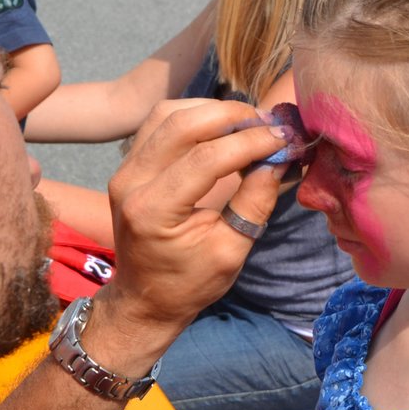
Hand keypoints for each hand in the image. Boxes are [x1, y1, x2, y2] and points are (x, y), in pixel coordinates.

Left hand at [99, 99, 289, 336]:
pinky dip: (194, 116)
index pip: (205, 158)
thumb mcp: (230, 251)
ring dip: (211, 111)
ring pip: (168, 114)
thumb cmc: (189, 283)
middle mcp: (131, 183)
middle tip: (268, 123)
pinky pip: (159, 123)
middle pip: (182, 124)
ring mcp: (124, 170)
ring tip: (249, 123)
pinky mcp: (128, 164)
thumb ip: (254, 203)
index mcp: (153, 211)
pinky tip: (222, 127)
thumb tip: (279, 158)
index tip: (284, 137)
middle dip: (231, 116)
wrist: (145, 298)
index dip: (249, 142)